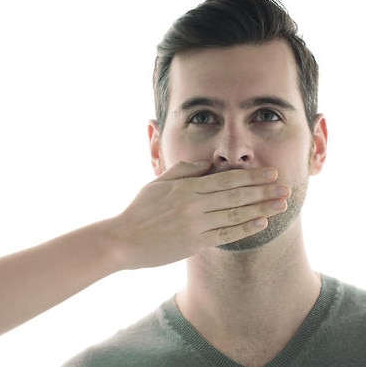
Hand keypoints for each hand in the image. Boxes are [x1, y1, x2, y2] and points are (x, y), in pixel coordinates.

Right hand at [110, 161, 289, 268]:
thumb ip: (183, 171)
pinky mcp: (194, 244)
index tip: (271, 172)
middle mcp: (194, 206)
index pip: (225, 180)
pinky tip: (261, 222)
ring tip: (282, 204)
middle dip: (264, 191)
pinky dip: (245, 228)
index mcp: (185, 188)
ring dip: (262, 209)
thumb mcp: (157, 184)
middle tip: (286, 187)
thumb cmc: (139, 210)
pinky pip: (225, 234)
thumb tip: (208, 164)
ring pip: (235, 214)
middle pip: (236, 196)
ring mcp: (195, 226)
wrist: (123, 240)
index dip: (251, 176)